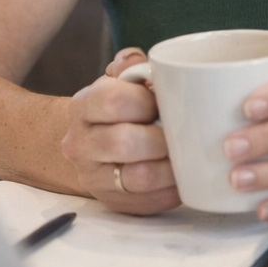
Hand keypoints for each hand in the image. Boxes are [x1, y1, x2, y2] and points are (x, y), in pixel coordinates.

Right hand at [60, 48, 180, 214]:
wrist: (88, 144)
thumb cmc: (113, 108)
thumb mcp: (116, 80)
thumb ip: (131, 66)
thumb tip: (143, 63)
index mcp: (82, 106)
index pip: (113, 101)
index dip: (147, 101)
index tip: (165, 101)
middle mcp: (80, 143)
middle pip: (124, 142)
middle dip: (161, 137)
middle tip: (181, 132)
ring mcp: (93, 177)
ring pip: (138, 177)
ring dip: (171, 167)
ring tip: (187, 155)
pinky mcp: (112, 203)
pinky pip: (148, 203)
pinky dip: (172, 190)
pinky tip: (183, 176)